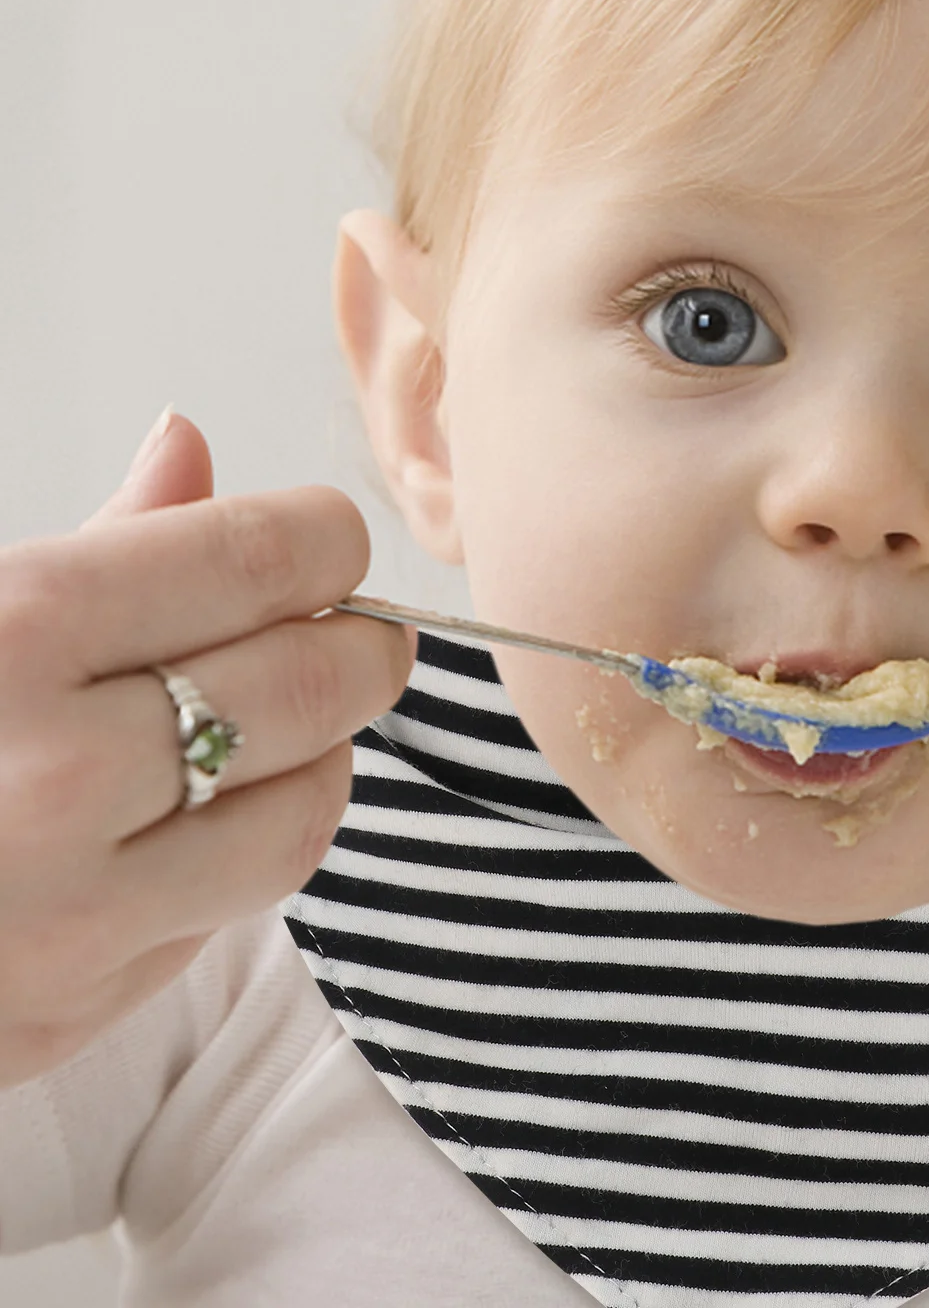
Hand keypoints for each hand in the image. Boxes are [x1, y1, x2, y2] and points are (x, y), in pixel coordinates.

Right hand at [0, 409, 415, 1087]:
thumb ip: (92, 538)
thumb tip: (194, 445)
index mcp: (13, 635)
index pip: (268, 560)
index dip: (329, 542)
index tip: (331, 544)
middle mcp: (51, 782)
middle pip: (317, 686)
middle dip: (361, 645)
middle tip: (358, 632)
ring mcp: (61, 920)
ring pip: (302, 818)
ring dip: (323, 757)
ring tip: (289, 725)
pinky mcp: (58, 1016)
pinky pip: (220, 916)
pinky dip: (236, 852)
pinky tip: (191, 815)